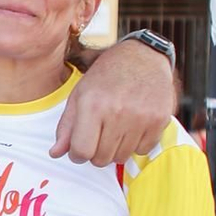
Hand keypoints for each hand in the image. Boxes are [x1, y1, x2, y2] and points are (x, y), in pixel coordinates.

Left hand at [50, 40, 173, 165]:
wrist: (144, 56)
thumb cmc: (107, 75)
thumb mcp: (80, 95)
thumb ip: (67, 127)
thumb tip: (55, 153)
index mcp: (92, 105)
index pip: (81, 151)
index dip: (77, 154)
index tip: (80, 147)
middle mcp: (117, 112)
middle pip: (101, 159)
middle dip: (96, 152)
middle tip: (99, 134)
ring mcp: (141, 118)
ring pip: (121, 158)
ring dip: (115, 148)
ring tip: (116, 127)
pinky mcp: (159, 121)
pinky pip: (143, 151)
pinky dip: (136, 144)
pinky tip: (133, 126)